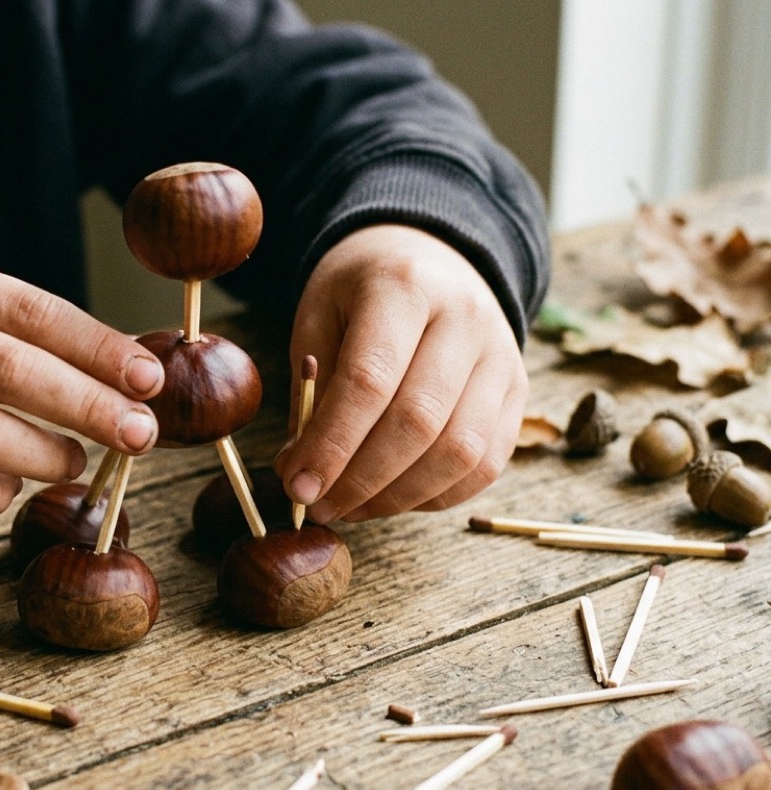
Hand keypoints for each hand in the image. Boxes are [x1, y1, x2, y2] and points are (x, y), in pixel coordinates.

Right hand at [0, 257, 163, 518]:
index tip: (148, 378)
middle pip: (9, 371)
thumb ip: (25, 336)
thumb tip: (126, 376)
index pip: (30, 311)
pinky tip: (11, 484)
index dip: (97, 348)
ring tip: (76, 461)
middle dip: (87, 405)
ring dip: (45, 454)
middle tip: (139, 432)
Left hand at [276, 225, 526, 521]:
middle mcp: (465, 318)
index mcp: (404, 287)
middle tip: (318, 504)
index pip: (369, 380)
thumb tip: (302, 473)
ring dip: (398, 496)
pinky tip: (394, 496)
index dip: (331, 444)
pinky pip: (485, 464)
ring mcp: (502, 356)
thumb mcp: (320, 318)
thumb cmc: (362, 293)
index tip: (297, 485)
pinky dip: (436, 495)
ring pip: (460, 452)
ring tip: (352, 506)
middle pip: (418, 422)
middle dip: (361, 479)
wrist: (432, 257)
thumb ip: (311, 393)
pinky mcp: (518, 391)